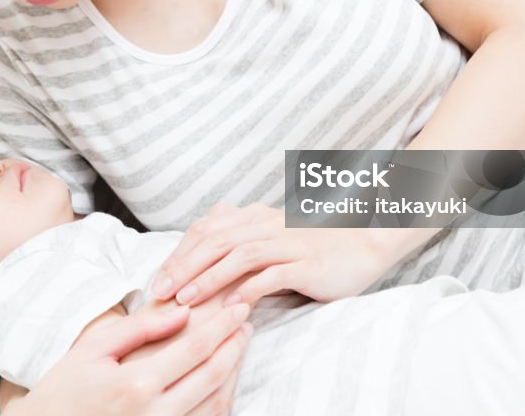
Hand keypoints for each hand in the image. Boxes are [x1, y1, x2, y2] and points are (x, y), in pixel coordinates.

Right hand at [11, 303, 251, 415]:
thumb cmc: (65, 387)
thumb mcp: (95, 348)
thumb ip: (140, 328)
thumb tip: (183, 312)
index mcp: (136, 385)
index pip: (195, 348)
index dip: (223, 325)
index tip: (238, 306)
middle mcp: (154, 415)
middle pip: (213, 376)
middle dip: (235, 345)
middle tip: (246, 321)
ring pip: (216, 404)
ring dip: (234, 372)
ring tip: (239, 344)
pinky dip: (220, 399)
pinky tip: (223, 377)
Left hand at [150, 203, 428, 306]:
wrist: (365, 243)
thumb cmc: (314, 246)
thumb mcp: (272, 236)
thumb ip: (240, 240)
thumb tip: (201, 257)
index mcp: (255, 217)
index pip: (206, 229)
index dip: (179, 252)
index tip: (158, 278)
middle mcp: (267, 224)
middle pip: (215, 240)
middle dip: (183, 265)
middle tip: (160, 291)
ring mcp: (288, 242)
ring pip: (238, 255)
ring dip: (208, 277)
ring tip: (185, 299)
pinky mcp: (306, 263)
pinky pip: (272, 275)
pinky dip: (248, 290)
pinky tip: (231, 307)